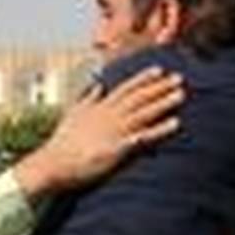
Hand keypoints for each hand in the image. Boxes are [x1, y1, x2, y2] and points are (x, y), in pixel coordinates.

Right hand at [13, 66, 183, 198]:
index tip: (160, 70)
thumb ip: (89, 98)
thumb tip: (98, 84)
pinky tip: (175, 124)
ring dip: (164, 103)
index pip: (126, 88)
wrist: (53, 165)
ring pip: (144, 113)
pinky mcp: (117, 149)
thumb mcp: (74, 114)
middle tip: (180, 79)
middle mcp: (109, 115)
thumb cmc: (62, 143)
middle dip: (160, 87)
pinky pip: (144, 137)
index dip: (144, 79)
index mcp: (100, 108)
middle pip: (139, 98)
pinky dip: (160, 130)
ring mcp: (114, 131)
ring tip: (181, 95)